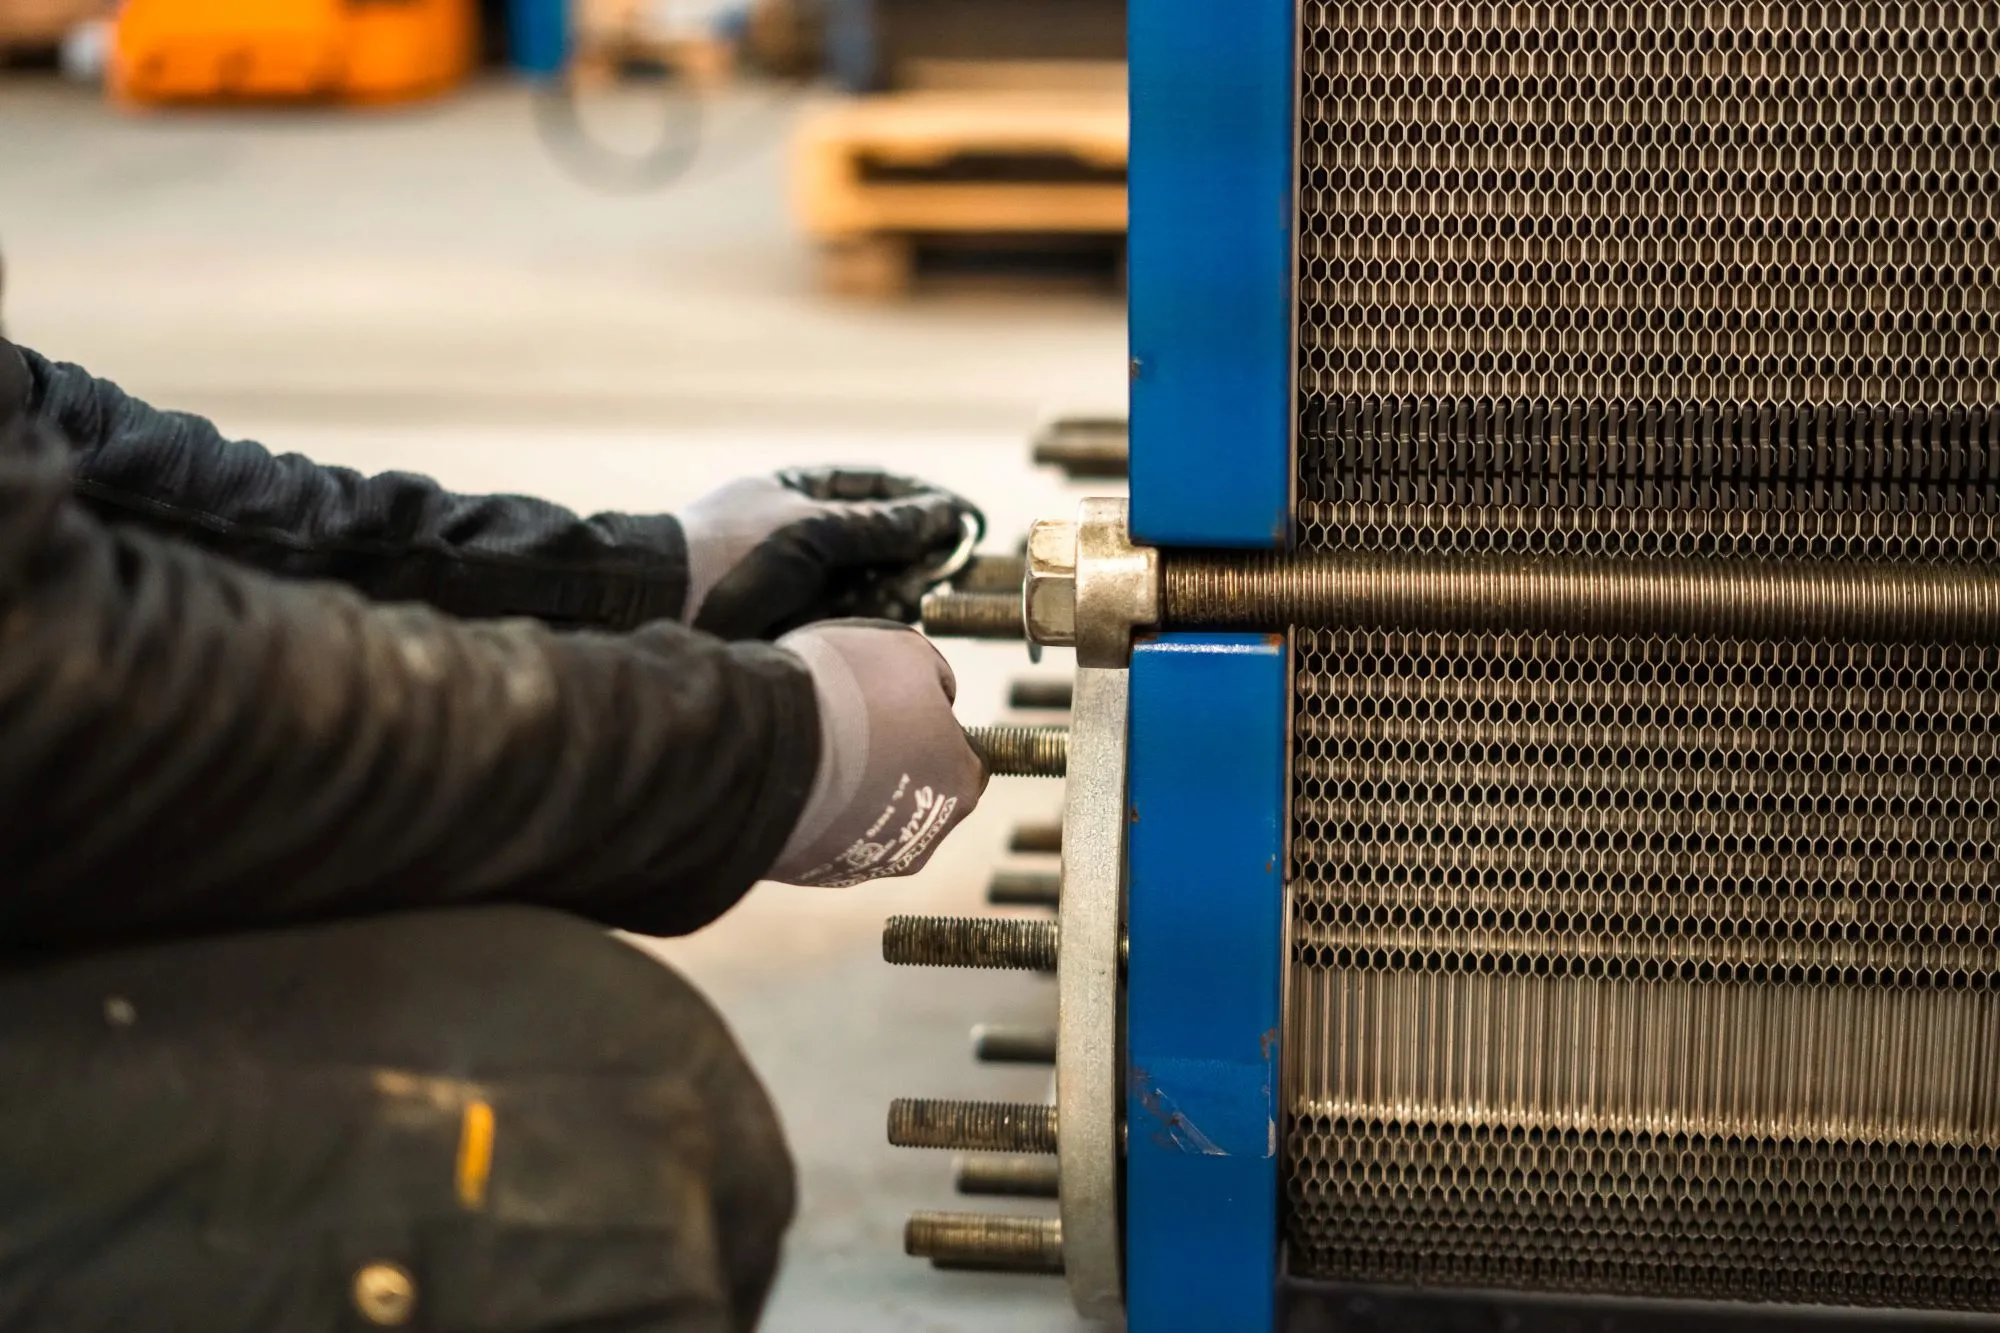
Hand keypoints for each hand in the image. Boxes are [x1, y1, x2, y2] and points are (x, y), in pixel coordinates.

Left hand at [678, 468, 981, 639]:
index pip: (870, 487)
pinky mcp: (789, 625)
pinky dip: (870, 617)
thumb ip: (879, 526)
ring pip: (862, 582)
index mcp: (794, 495)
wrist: (662, 607)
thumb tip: (943, 514)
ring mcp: (792, 583)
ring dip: (895, 587)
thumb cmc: (731, 554)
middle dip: (912, 551)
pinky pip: (844, 617)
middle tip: (950, 565)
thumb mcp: (813, 532)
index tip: (964, 516)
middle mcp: (796, 535)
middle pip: (872, 540)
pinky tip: (891, 620)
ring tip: (920, 594)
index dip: (919, 499)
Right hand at [766, 621, 987, 886]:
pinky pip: (825, 839)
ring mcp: (870, 863)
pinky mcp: (819, 874)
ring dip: (852, 790)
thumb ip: (935, 677)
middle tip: (853, 726)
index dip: (931, 725)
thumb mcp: (907, 652)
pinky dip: (816, 812)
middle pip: (917, 793)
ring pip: (869, 819)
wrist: (763, 747)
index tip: (897, 705)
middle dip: (891, 762)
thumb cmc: (844, 693)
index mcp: (961, 783)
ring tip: (816, 749)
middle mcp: (924, 836)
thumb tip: (938, 694)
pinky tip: (795, 779)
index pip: (963, 755)